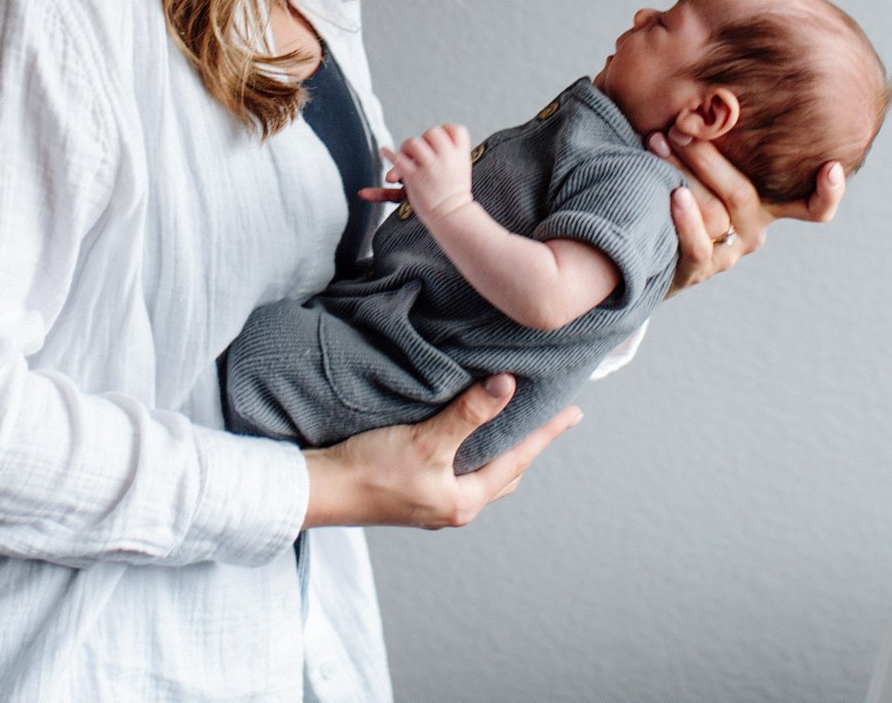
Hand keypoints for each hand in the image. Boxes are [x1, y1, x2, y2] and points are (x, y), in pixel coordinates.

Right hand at [302, 374, 581, 529]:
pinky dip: (468, 452)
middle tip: (545, 421)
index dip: (546, 433)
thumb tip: (508, 385)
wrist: (318, 490)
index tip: (574, 413)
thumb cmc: (370, 470)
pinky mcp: (408, 493)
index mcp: (463, 500)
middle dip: (525, 447)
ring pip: (478, 474)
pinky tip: (457, 436)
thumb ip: (468, 414)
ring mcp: (429, 503)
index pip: (518, 459)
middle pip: (503, 473)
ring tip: (507, 425)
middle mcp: (451, 506)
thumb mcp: (426, 440)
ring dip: (495, 451)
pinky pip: (453, 471)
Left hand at [361, 124, 474, 220]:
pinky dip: (389, 154)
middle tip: (422, 152)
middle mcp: (447, 158)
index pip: (457, 130)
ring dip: (407, 147)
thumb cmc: (453, 197)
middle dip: (424, 139)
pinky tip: (383, 151)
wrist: (453, 216)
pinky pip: (398, 159)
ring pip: (414, 143)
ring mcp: (430, 166)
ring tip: (407, 156)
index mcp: (461, 155)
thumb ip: (443, 157)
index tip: (443, 138)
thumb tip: (418, 151)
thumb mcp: (459, 172)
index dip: (447, 131)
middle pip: (433, 133)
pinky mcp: (415, 176)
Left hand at [649, 129, 845, 295]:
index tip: (832, 166)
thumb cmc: (681, 188)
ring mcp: (728, 252)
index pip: (812, 207)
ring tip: (660, 142)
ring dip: (684, 172)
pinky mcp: (698, 271)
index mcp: (767, 203)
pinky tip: (674, 195)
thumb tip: (715, 83)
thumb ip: (723, 135)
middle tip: (680, 124)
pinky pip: (698, 247)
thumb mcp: (708, 165)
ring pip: (717, 213)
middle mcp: (753, 229)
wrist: (646, 247)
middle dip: (708, 155)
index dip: (828, 192)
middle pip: (742, 193)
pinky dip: (687, 220)